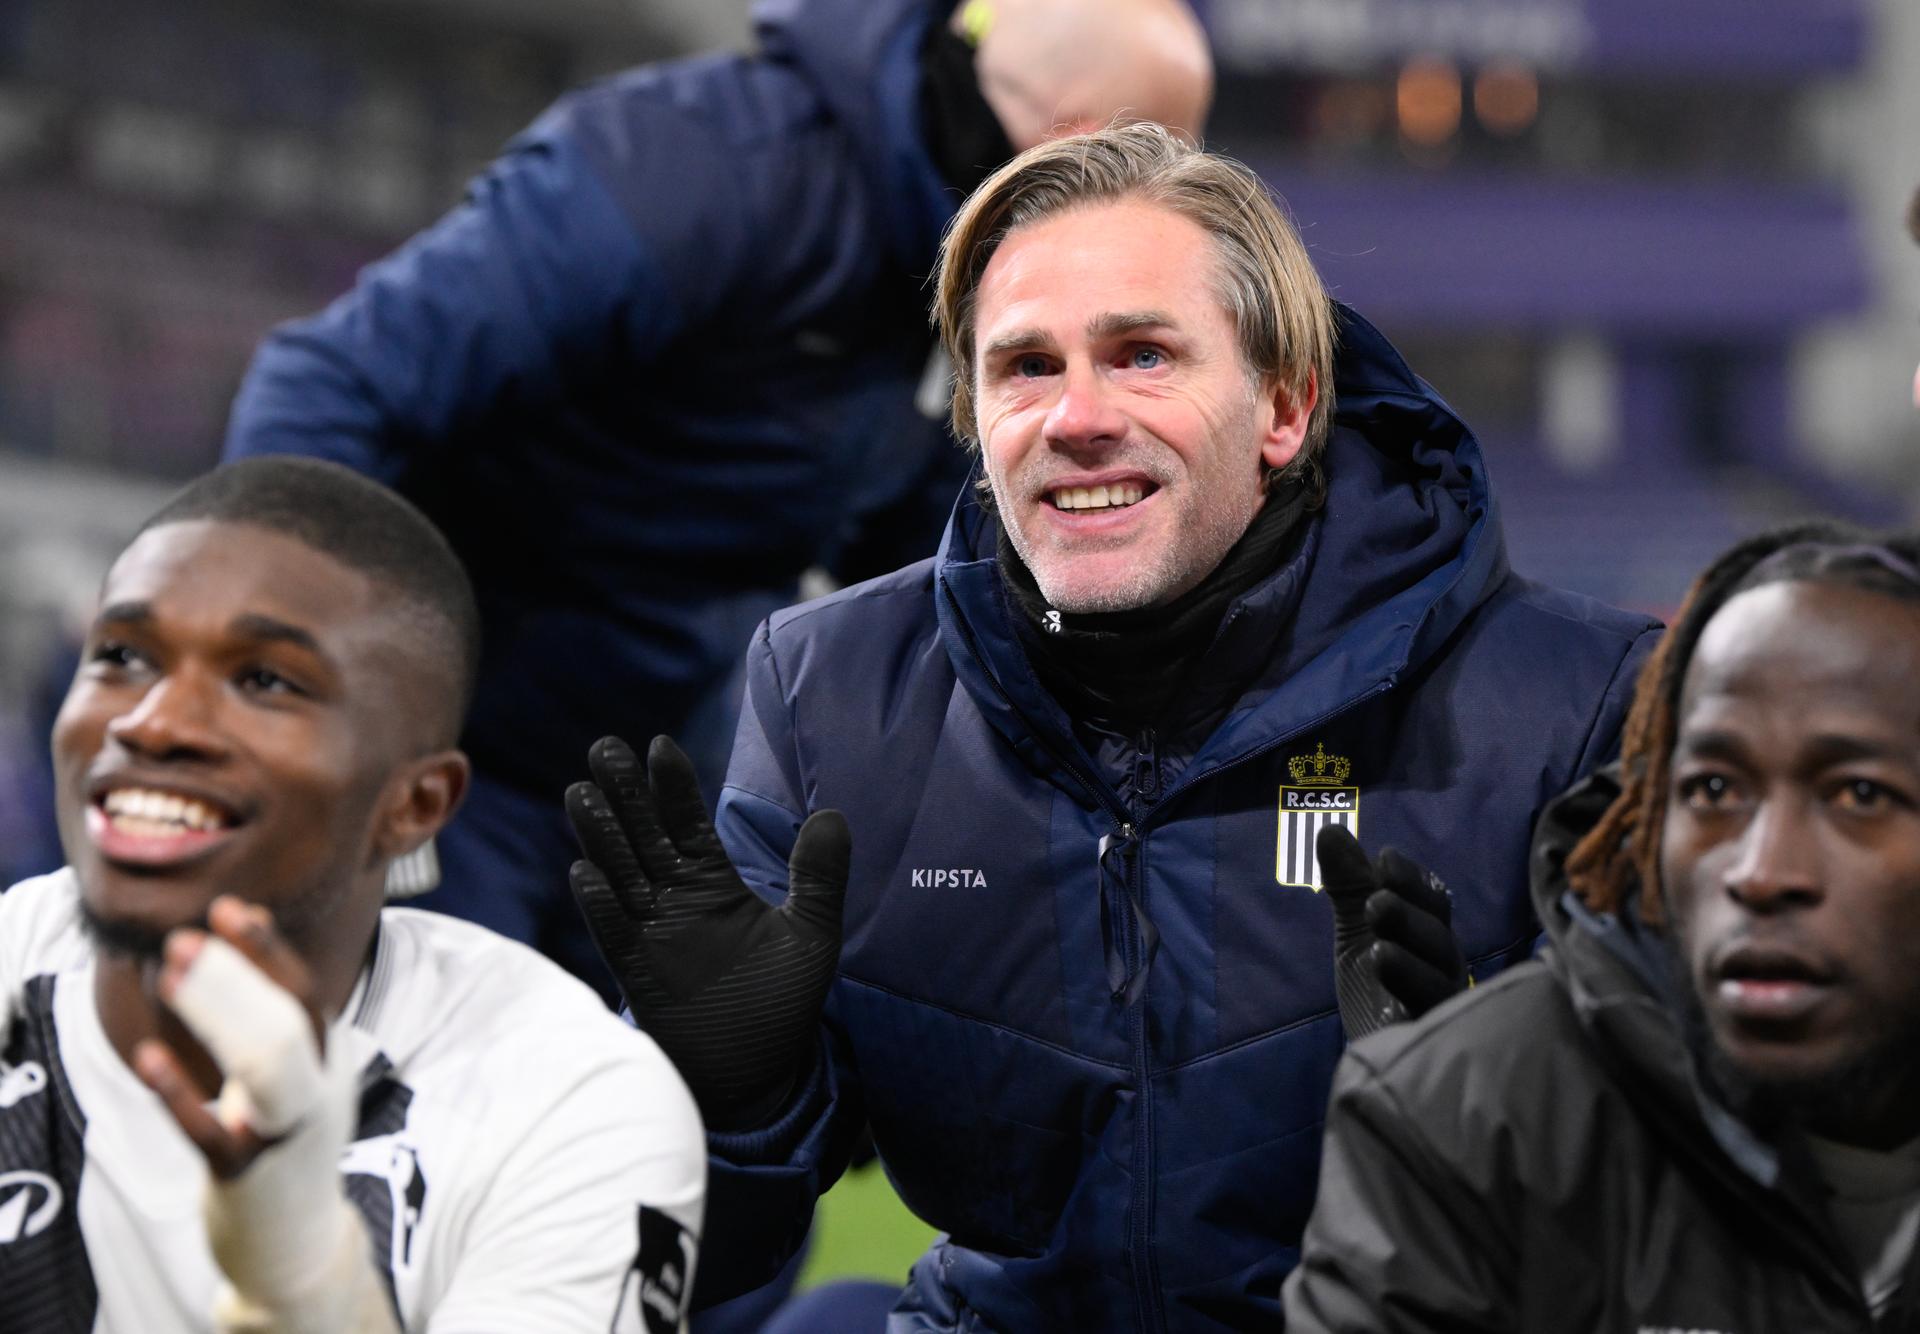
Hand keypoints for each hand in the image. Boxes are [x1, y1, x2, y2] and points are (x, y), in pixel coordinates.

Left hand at [133, 897, 325, 1179]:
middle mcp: (317, 1089)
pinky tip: (147, 1059)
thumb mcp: (297, 1076)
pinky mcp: (247, 1174)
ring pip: (262, 1062)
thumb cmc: (285, 1143)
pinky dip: (181, 1092)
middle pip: (285, 1018)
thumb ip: (277, 1016)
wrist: (298, 1243)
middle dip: (236, 975)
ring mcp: (286, 1132)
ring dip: (215, 1014)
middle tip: (182, 939)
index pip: (304, 992)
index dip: (267, 949)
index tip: (229, 908)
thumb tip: (241, 934)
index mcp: (328, 1061)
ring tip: (168, 975)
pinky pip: (213, 1129)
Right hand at [566, 734, 849, 1131]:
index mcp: (713, 884)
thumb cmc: (780, 1005)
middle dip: (624, 794)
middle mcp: (675, 901)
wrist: (758, 1076)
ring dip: (601, 837)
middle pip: (643, 836)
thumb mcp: (813, 935)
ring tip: (582, 793)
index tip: (659, 744)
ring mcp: (651, 935)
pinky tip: (587, 874)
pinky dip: (601, 906)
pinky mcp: (638, 975)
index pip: (687, 822)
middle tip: (604, 748)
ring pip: (620, 874)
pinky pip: (614, 935)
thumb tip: (833, 815)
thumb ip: (819, 877)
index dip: (673, 786)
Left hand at [1316, 826, 1467, 1041]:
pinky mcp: (1432, 1046)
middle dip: (1409, 915)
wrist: (1377, 1064)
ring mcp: (1443, 1009)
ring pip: (1438, 980)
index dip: (1410, 880)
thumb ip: (1350, 887)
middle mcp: (1444, 970)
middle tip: (1375, 901)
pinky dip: (1412, 1002)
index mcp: (1430, 938)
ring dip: (1411, 959)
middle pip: (1438, 938)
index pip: (1431, 903)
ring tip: (1378, 948)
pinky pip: (1430, 1022)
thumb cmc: (1377, 991)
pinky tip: (1387, 983)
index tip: (1383, 859)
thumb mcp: (1358, 934)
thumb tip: (1330, 829)